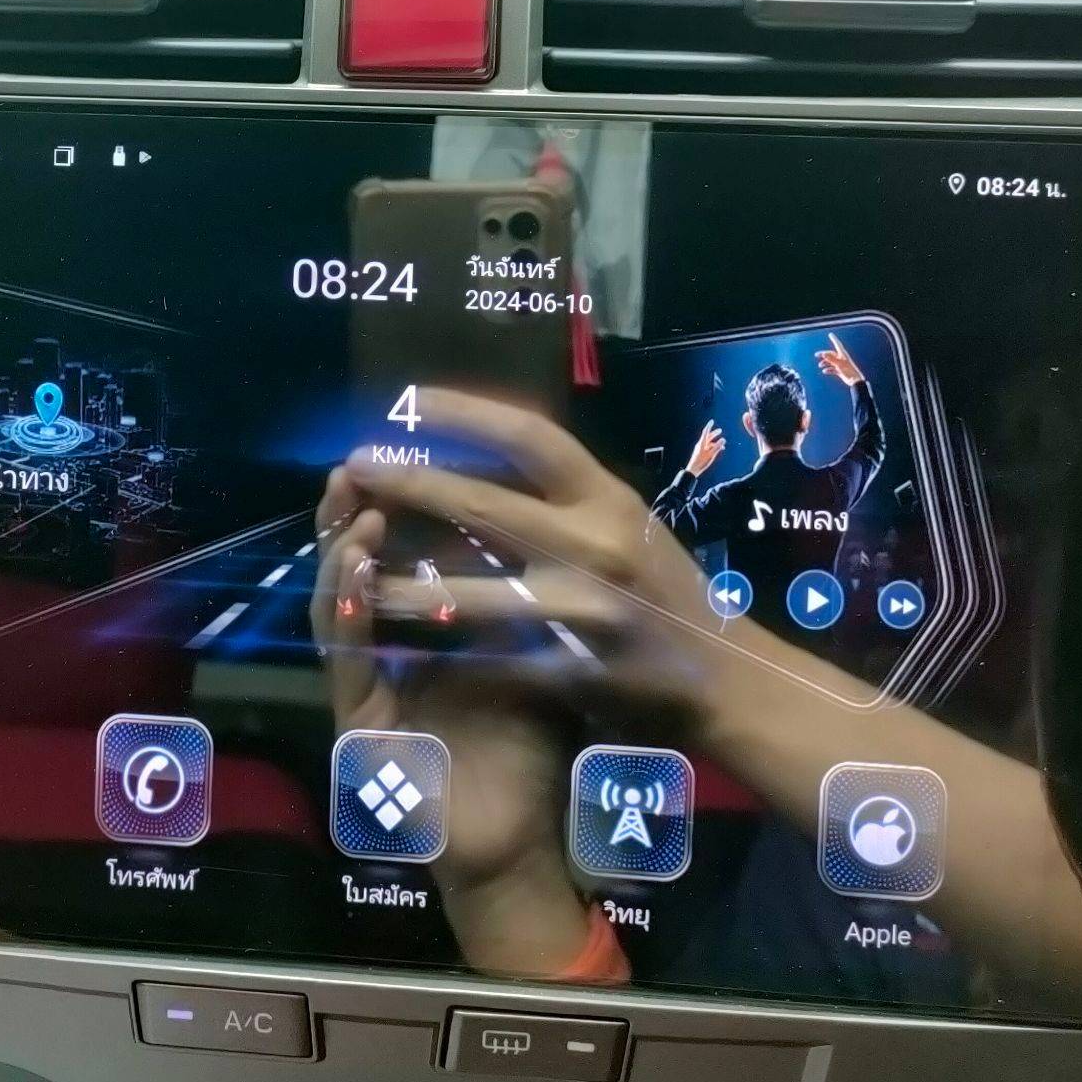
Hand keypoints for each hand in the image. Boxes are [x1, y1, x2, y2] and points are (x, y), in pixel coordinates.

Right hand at [308, 461, 594, 972]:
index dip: (396, 503)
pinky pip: (346, 661)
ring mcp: (365, 691)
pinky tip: (354, 571)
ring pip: (338, 607)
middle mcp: (385, 658)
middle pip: (357, 570)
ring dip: (345, 552)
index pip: (399, 556)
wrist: (517, 850)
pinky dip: (348, 611)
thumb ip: (521, 603)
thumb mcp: (533, 661)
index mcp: (422, 638)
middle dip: (354, 512)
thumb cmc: (531, 754)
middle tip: (359, 458)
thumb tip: (539, 519)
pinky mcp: (357, 729)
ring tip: (357, 501)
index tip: (404, 448)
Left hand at [333, 388, 714, 713]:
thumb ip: (567, 498)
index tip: (410, 399)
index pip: (530, 436)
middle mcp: (595, 545)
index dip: (465, 411)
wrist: (730, 682)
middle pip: (483, 504)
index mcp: (609, 500)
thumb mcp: (629, 525)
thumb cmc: (670, 594)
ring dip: (401, 580)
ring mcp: (582, 611)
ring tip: (350, 562)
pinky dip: (437, 651)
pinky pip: (484, 659)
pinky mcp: (570, 672)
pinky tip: (394, 643)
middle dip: (410, 481)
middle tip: (356, 466)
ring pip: (467, 591)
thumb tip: (486, 452)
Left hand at [686, 419, 724, 476]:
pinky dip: (714, 447)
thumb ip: (717, 447)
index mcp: (702, 443)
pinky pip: (709, 447)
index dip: (709, 426)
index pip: (706, 432)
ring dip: (716, 442)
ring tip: (723, 443)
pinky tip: (719, 450)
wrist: (693, 469)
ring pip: (709, 442)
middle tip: (720, 430)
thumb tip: (723, 439)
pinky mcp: (701, 453)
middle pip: (708, 436)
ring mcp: (701, 449)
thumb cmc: (701, 462)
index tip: (712, 421)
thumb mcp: (711, 454)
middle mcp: (701, 444)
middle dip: (714, 433)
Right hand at [816, 330, 863, 386]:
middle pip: (831, 354)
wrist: (854, 381)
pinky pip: (832, 368)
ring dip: (825, 363)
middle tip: (816, 355)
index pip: (837, 344)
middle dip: (823, 354)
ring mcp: (840, 364)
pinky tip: (825, 371)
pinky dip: (828, 370)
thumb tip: (823, 354)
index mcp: (843, 354)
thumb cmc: (849, 371)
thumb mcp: (839, 364)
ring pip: (830, 362)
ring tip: (821, 365)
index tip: (830, 334)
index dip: (834, 339)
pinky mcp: (840, 370)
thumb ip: (831, 359)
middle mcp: (841, 358)